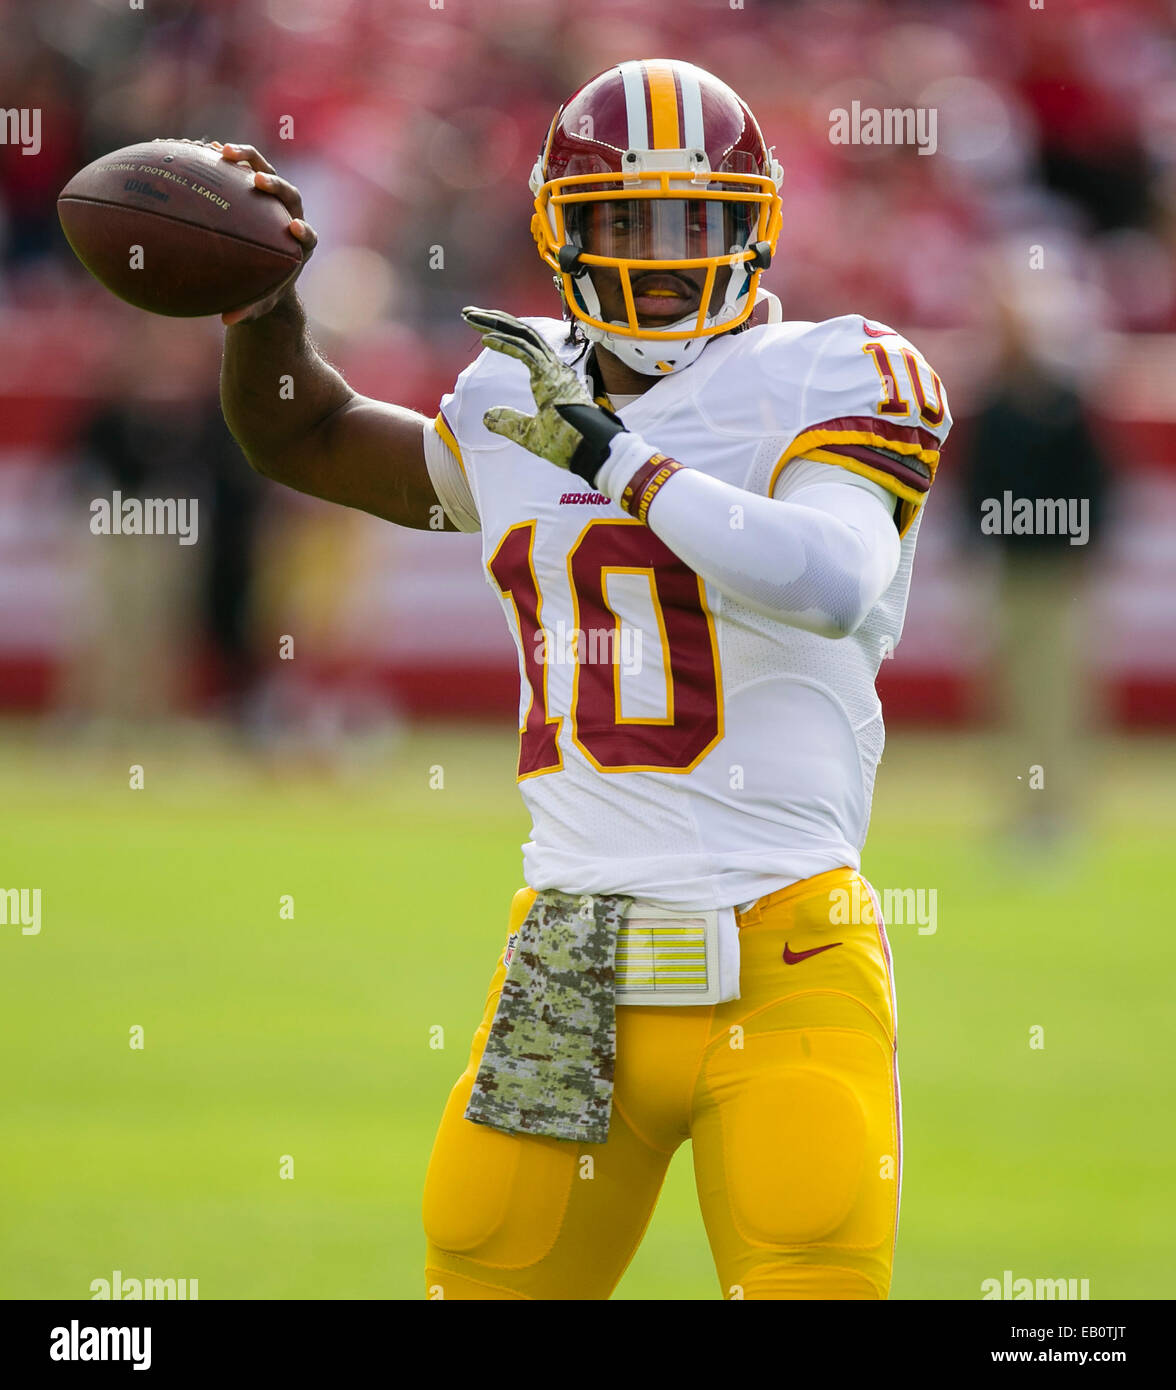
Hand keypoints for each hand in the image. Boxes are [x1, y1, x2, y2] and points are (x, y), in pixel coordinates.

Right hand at [210, 142, 317, 324]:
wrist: (266, 268)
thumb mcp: (258, 303)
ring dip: (249, 159)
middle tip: (257, 182)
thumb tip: (226, 320)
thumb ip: (247, 310)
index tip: (294, 227)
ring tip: (224, 152)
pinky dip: (228, 160)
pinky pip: (243, 168)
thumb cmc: (265, 290)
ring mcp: (274, 199)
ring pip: (266, 172)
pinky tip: (205, 151)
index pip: (308, 235)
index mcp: (300, 246)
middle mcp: (291, 215)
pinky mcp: (256, 188)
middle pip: (290, 194)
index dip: (304, 230)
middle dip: (276, 186)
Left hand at [461, 306, 626, 480]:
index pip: (524, 347)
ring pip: (522, 335)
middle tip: (468, 313)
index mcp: (551, 377)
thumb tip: (486, 416)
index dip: (502, 336)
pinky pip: (525, 351)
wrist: (587, 451)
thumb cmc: (566, 445)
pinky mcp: (550, 374)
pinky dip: (504, 343)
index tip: (482, 333)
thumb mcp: (528, 434)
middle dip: (493, 320)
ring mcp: (553, 368)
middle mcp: (553, 367)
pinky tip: (485, 339)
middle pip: (521, 334)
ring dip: (495, 324)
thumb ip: (508, 422)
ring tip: (471, 316)